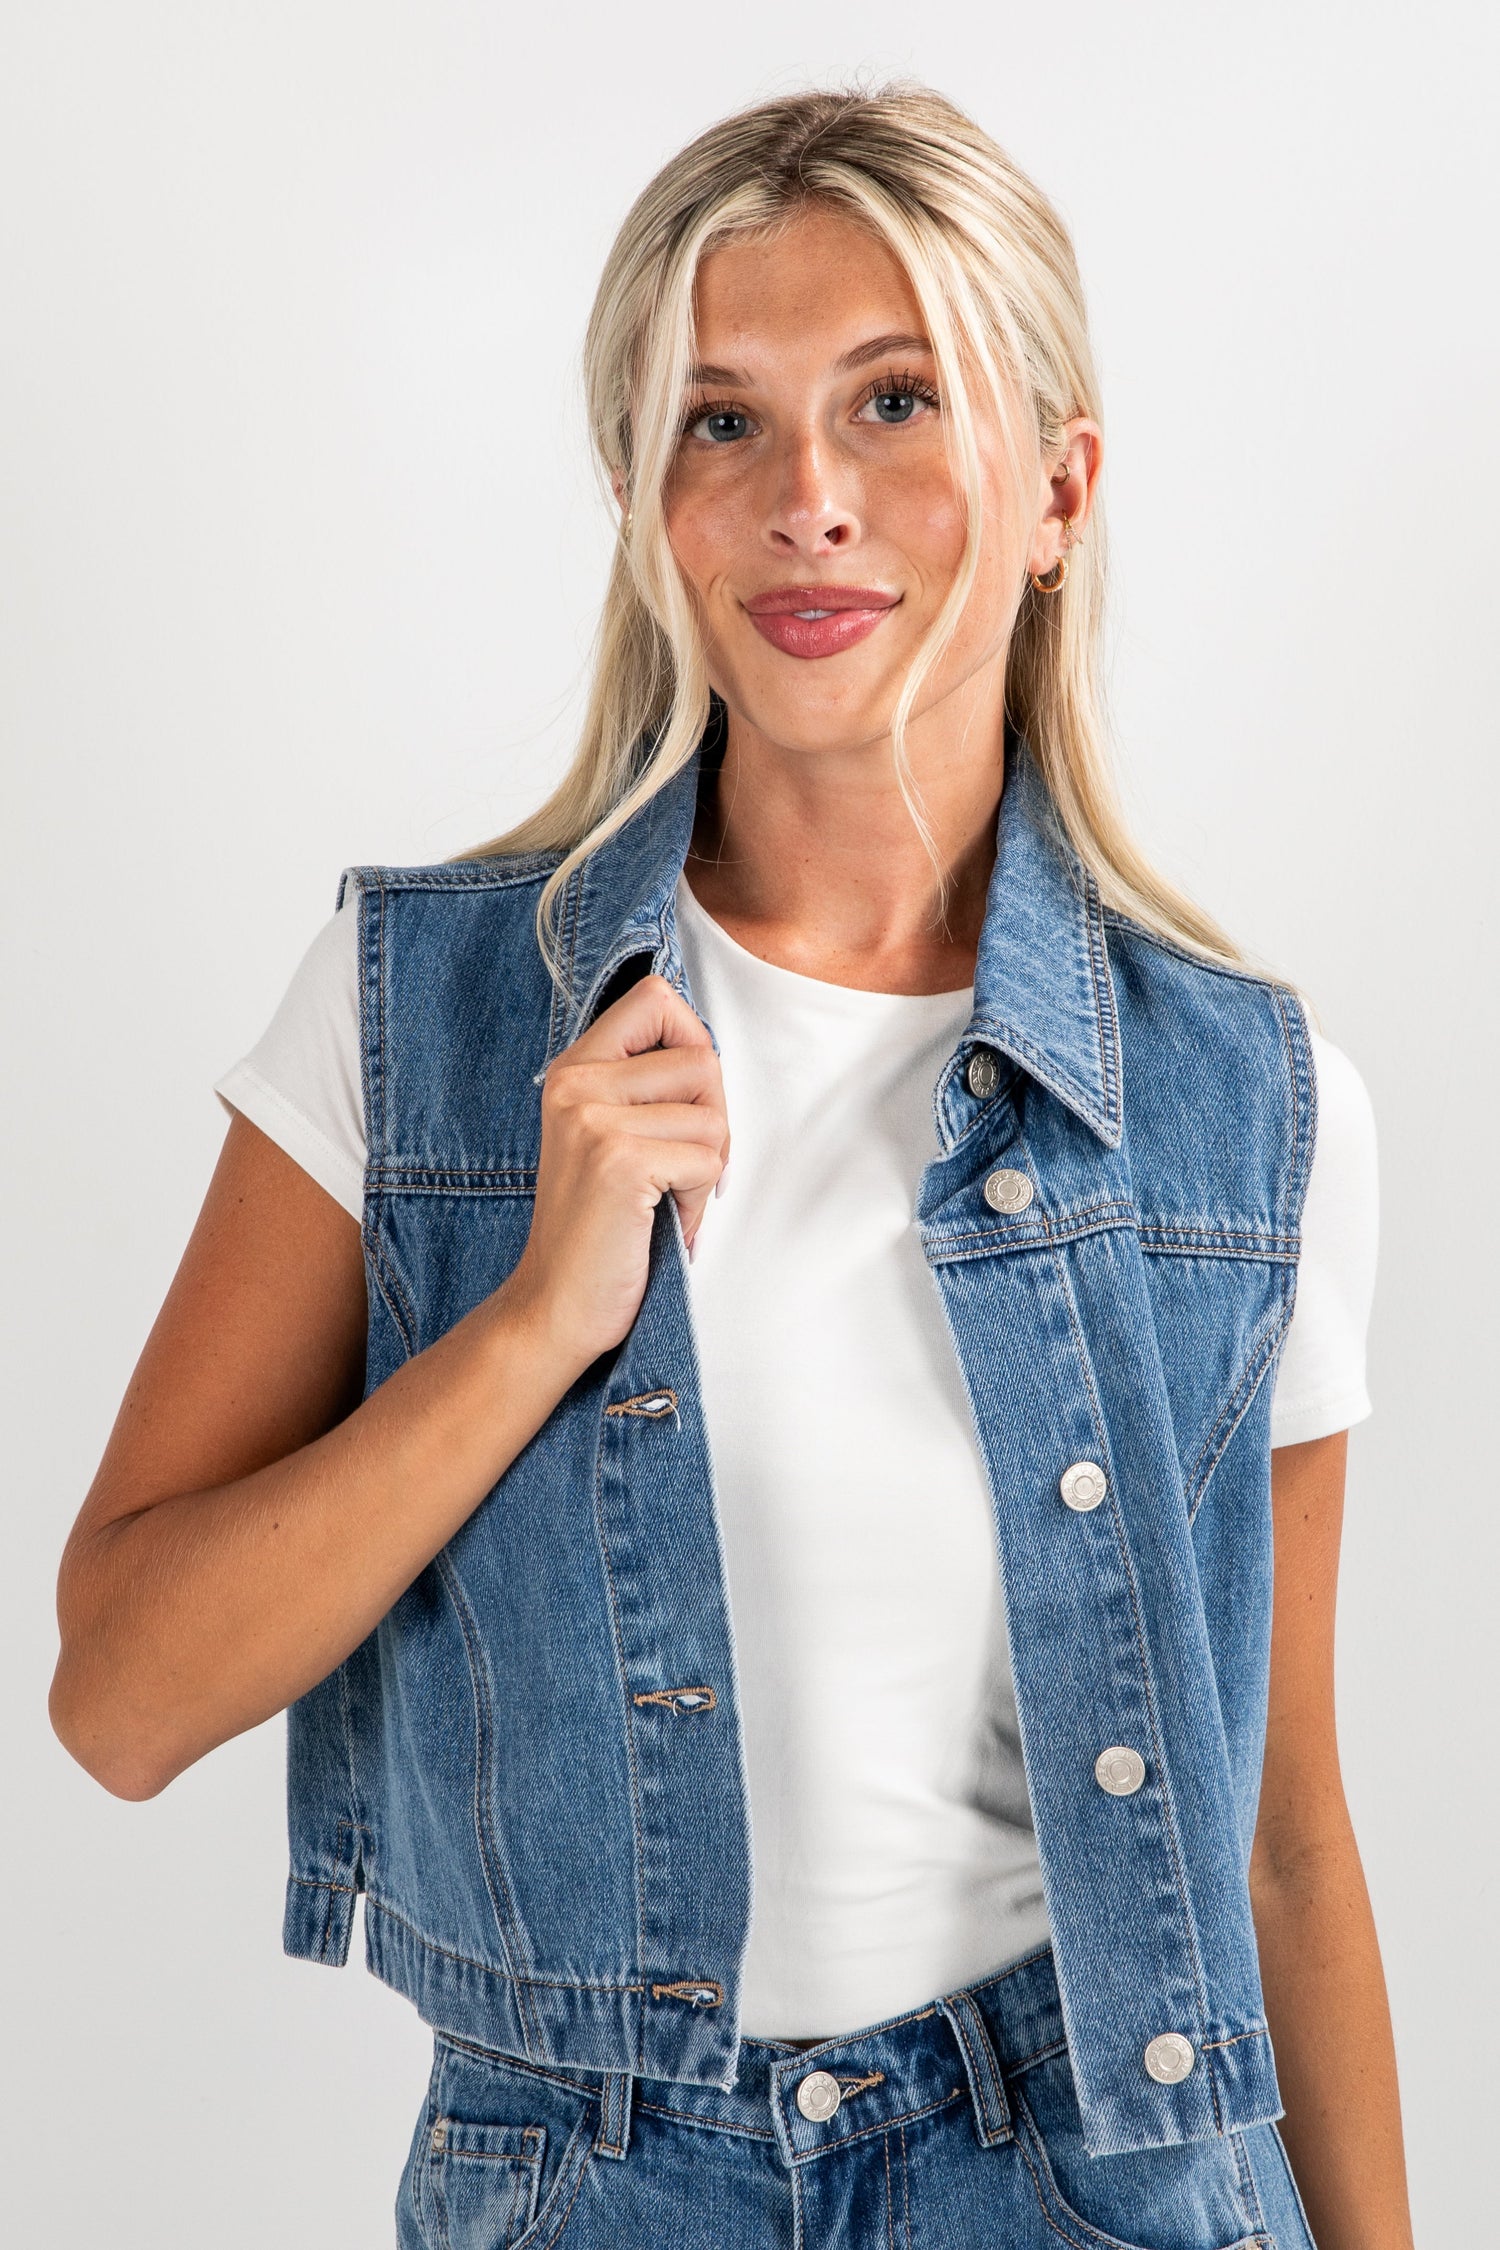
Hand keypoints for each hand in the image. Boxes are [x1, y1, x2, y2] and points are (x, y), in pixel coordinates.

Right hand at [503, 975, 728, 1373]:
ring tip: (667, 1199)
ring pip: (711, 1116)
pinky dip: (699, 1201)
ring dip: (706, 1168)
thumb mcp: (603, 1136)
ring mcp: (594, 1121)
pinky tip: (666, 1222)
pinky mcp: (619, 1162)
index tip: (686, 1097)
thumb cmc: (596, 1227)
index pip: (655, 997)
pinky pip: (707, 1162)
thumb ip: (641, 1087)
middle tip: (683, 1167)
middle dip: (714, 1118)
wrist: (554, 1305)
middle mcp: (576, 1085)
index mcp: (573, 1070)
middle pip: (701, 1058)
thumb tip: (709, 1051)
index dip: (693, 1039)